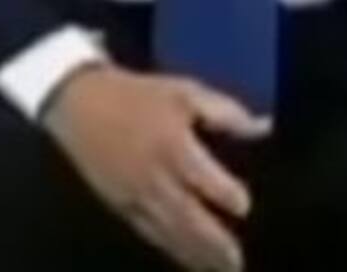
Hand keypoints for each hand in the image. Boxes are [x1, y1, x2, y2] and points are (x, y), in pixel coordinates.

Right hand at [42, 63, 270, 270]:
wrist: (81, 106)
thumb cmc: (142, 96)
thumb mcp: (187, 93)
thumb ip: (227, 112)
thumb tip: (265, 126)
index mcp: (172, 146)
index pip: (201, 177)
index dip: (224, 193)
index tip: (245, 207)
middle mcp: (153, 178)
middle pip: (186, 216)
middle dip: (212, 241)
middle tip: (237, 262)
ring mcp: (134, 197)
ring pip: (168, 232)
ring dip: (194, 253)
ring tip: (221, 269)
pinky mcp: (120, 207)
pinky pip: (149, 233)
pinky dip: (170, 248)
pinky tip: (188, 259)